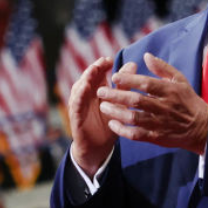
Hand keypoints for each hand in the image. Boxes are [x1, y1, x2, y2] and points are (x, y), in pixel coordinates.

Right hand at [68, 57, 121, 175]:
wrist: (99, 147)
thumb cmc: (108, 123)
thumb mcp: (119, 103)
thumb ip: (124, 86)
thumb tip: (132, 65)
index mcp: (96, 90)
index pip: (98, 73)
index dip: (102, 66)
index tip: (110, 60)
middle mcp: (86, 95)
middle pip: (88, 78)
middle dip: (95, 68)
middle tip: (103, 61)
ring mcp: (79, 105)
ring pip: (80, 88)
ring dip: (86, 78)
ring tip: (93, 70)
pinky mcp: (75, 116)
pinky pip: (75, 104)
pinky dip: (79, 95)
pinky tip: (84, 88)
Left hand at [98, 53, 207, 154]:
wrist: (201, 128)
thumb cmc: (188, 101)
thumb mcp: (180, 80)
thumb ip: (162, 68)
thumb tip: (146, 55)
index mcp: (169, 91)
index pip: (146, 84)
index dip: (129, 80)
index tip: (114, 77)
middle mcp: (164, 107)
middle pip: (136, 101)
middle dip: (116, 95)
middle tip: (101, 91)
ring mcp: (160, 123)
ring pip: (134, 118)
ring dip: (116, 112)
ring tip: (102, 107)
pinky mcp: (157, 137)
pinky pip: (136, 134)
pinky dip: (123, 130)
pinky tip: (112, 124)